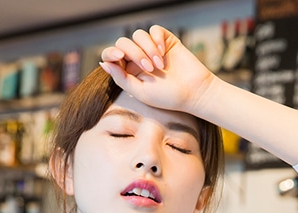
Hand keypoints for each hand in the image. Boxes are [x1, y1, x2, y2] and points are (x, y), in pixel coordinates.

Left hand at [99, 25, 215, 115]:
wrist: (194, 92)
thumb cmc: (168, 97)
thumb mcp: (141, 92)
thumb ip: (121, 78)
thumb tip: (104, 63)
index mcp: (129, 72)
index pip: (112, 56)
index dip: (111, 53)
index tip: (118, 56)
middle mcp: (138, 58)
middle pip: (124, 43)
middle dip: (134, 53)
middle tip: (149, 68)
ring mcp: (151, 48)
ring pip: (138, 35)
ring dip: (147, 49)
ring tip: (159, 65)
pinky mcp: (165, 40)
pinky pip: (153, 30)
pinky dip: (156, 39)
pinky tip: (163, 53)